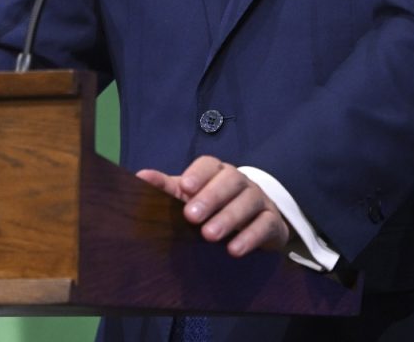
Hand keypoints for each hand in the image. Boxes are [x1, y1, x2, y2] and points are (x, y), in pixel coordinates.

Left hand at [136, 156, 289, 256]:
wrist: (253, 225)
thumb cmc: (212, 208)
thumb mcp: (189, 198)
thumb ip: (166, 188)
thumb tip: (140, 176)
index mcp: (217, 172)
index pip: (210, 164)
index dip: (198, 174)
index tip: (184, 187)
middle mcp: (240, 181)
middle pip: (230, 181)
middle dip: (211, 197)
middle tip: (192, 217)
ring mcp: (259, 199)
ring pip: (248, 201)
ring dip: (229, 217)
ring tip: (209, 235)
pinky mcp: (272, 221)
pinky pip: (265, 225)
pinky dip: (250, 237)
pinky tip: (234, 250)